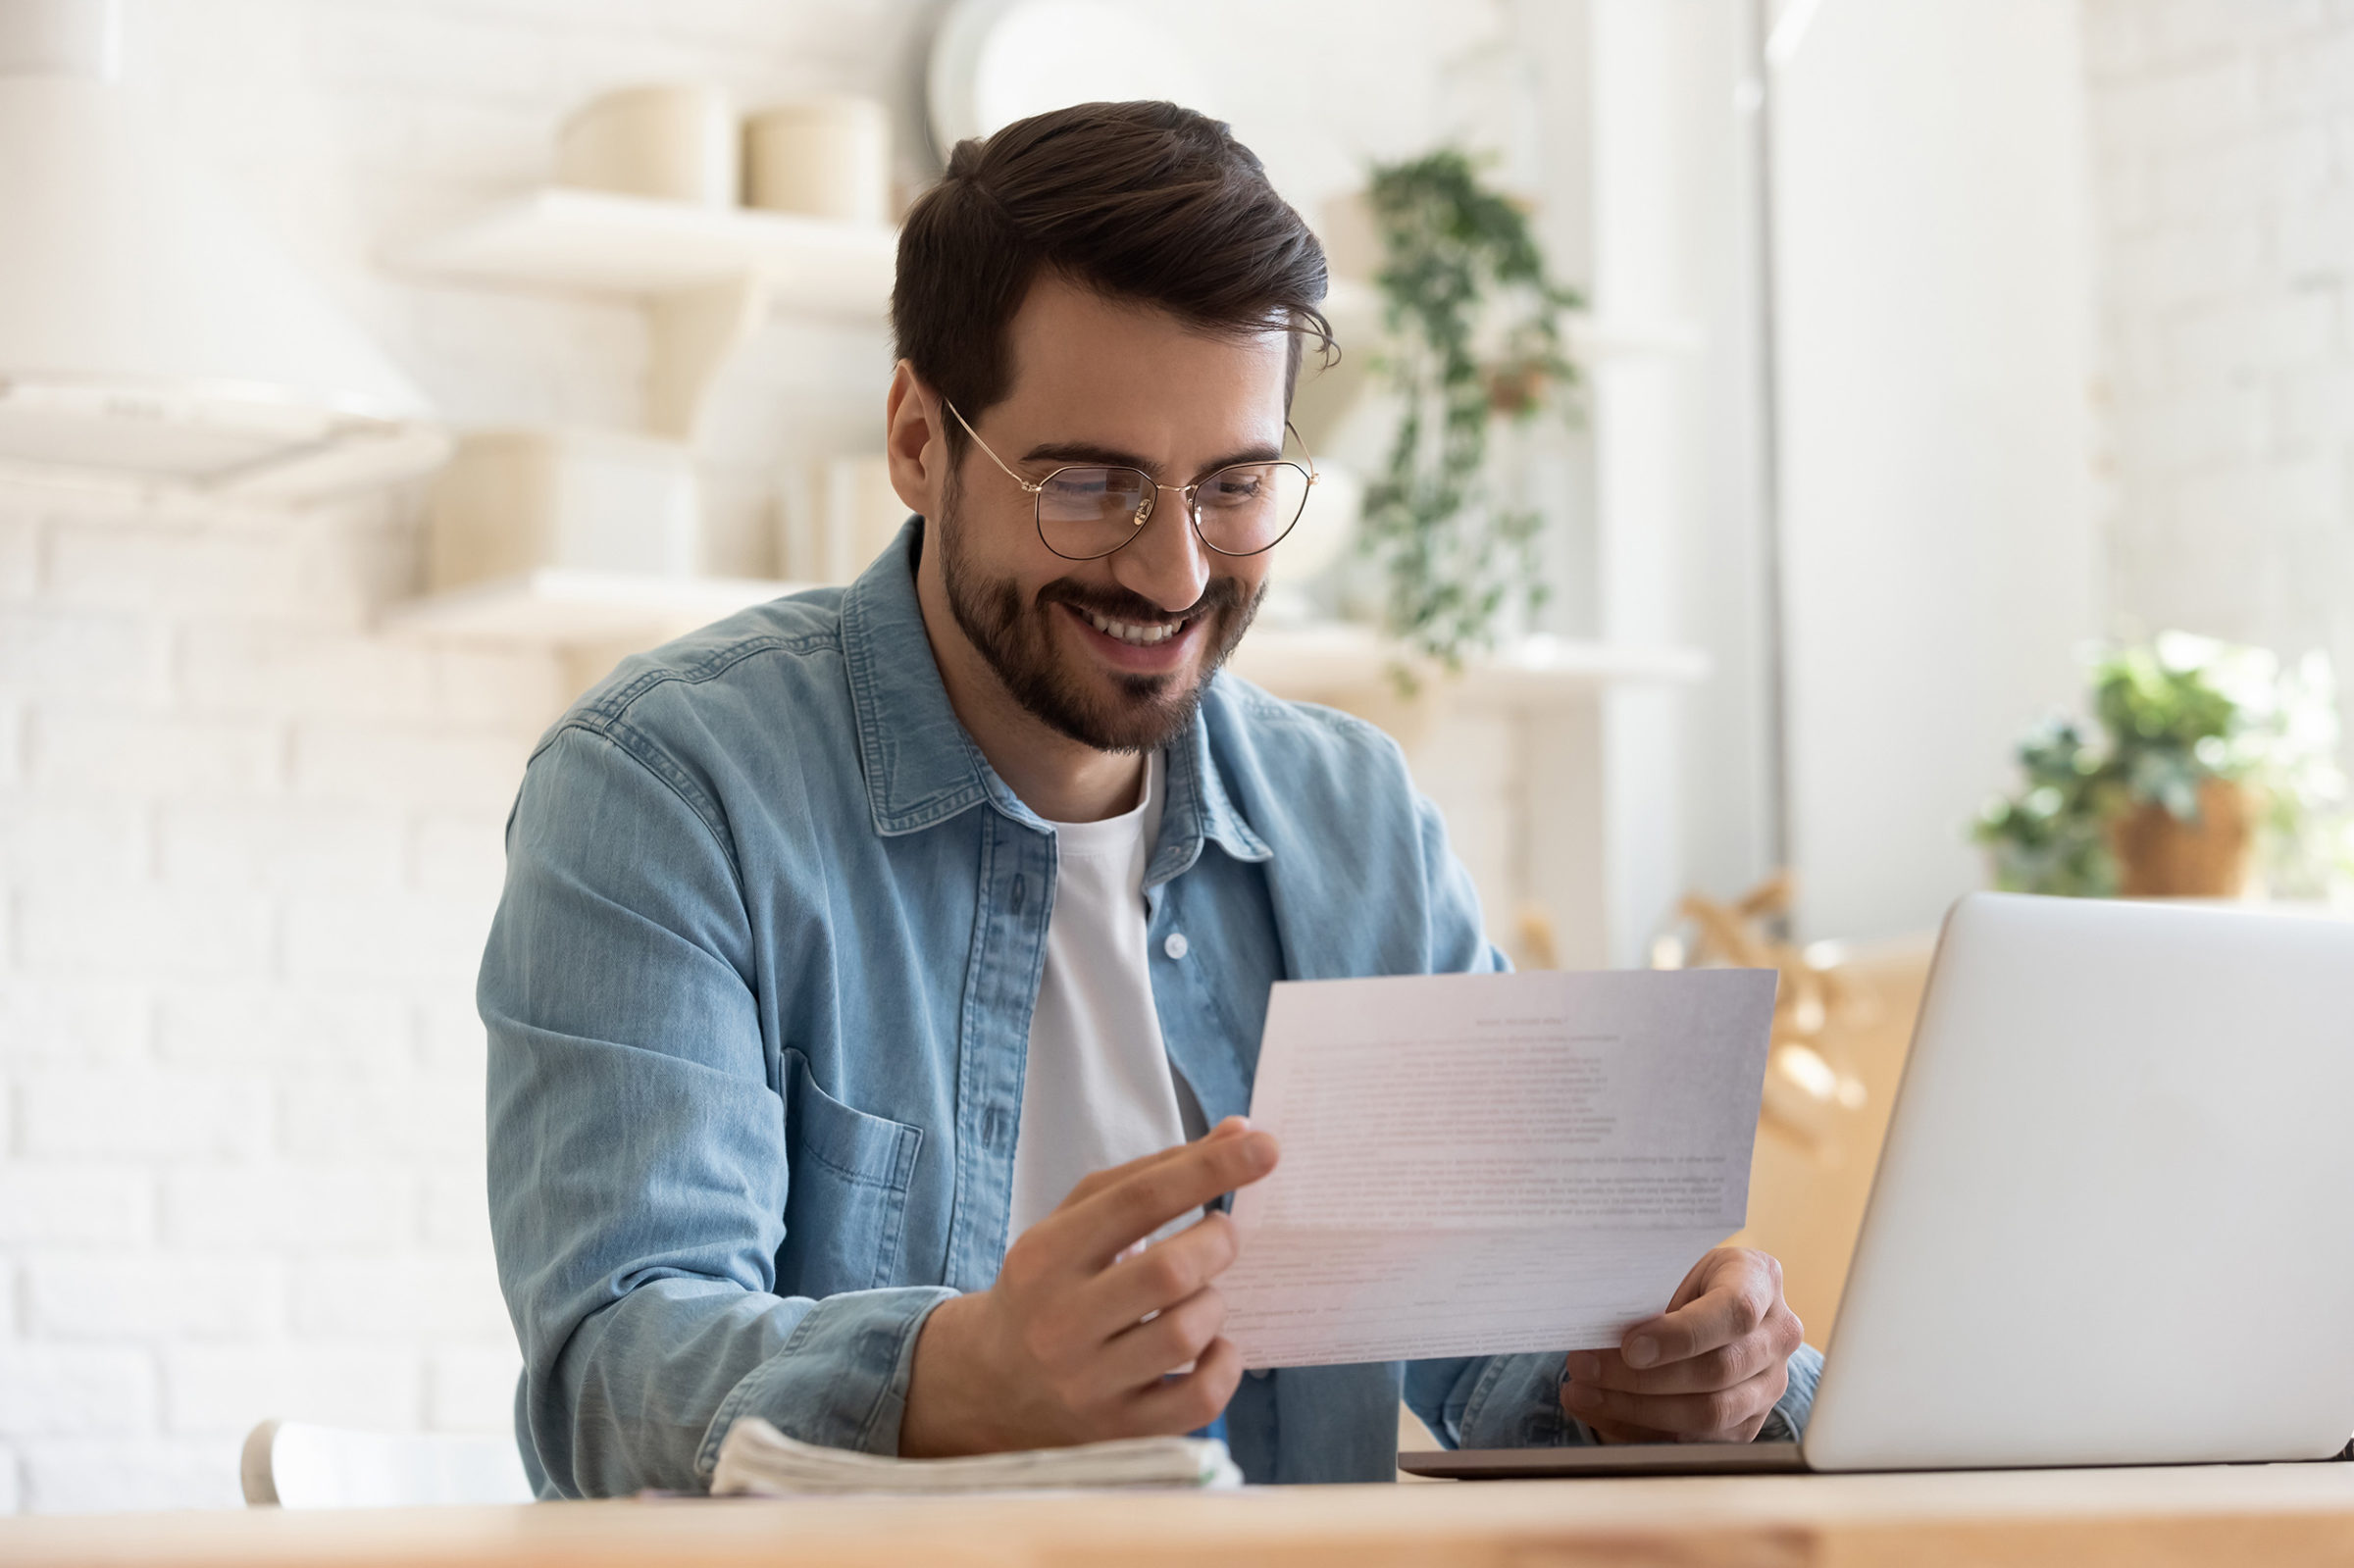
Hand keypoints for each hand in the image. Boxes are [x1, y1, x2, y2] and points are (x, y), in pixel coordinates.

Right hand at [900, 1117, 1278, 1455]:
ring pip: (1188, 1334)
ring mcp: (1089, 1384)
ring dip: (1214, 1303)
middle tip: (1222, 1233)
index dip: (1210, 1168)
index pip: (1140, 1200)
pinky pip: (1201, 1398)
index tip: (1265, 1146)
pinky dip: (1225, 1363)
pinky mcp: (1120, 1430)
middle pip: (1171, 1272)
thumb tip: (1240, 1134)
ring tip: (1199, 1295)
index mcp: (1047, 1255)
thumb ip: (1152, 1174)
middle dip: (1218, 1241)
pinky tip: (1211, 1345)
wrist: (988, 1384)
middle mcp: (1061, 1322)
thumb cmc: (1050, 1286)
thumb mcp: (1077, 1221)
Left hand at [1559, 1247, 1803, 1443]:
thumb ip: (1647, 1293)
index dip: (1681, 1335)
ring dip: (1637, 1409)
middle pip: (1717, 1371)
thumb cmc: (1682, 1276)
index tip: (1629, 1346)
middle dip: (1642, 1377)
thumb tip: (1596, 1327)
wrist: (1708, 1300)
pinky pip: (1698, 1439)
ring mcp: (1769, 1384)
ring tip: (1583, 1393)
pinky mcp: (1749, 1422)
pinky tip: (1602, 1411)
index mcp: (1760, 1280)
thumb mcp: (1670, 1265)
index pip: (1734, 1312)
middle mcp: (1777, 1335)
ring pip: (1709, 1413)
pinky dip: (1641, 1429)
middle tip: (1584, 1367)